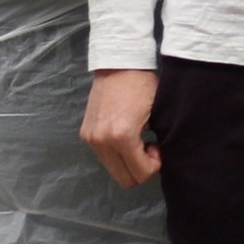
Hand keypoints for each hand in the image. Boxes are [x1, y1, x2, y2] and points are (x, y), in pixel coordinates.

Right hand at [81, 68, 162, 187]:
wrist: (118, 64)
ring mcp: (91, 139)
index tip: (156, 146)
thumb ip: (158, 140)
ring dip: (127, 161)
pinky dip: (116, 153)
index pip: (140, 174)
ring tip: (136, 140)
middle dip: (140, 168)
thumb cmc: (143, 86)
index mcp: (122, 136)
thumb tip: (157, 159)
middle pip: (124, 179)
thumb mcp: (158, 114)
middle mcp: (102, 141)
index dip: (154, 165)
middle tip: (148, 146)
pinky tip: (124, 135)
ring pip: (113, 170)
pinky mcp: (85, 134)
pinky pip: (104, 157)